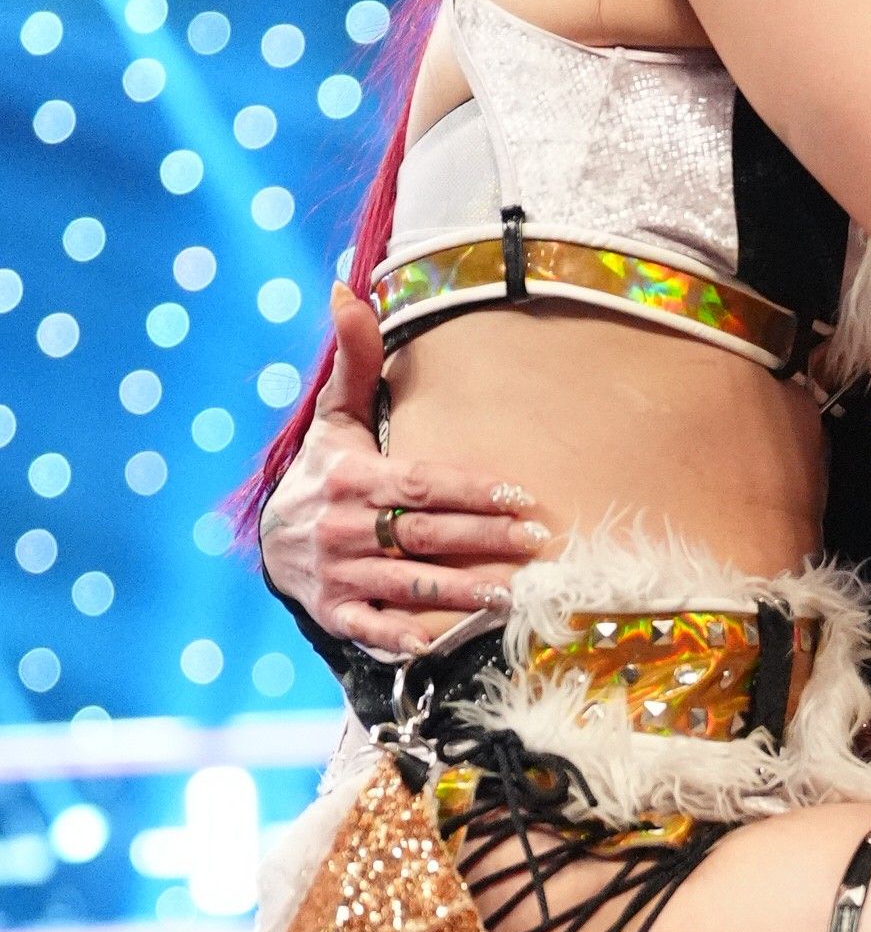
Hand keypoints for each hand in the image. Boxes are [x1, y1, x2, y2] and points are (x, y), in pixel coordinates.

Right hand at [259, 285, 548, 652]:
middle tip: (536, 541)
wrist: (271, 538)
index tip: (518, 494)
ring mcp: (337, 573)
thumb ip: (354, 360)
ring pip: (407, 584)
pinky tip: (435, 643)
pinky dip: (398, 637)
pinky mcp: (333, 611)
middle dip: (483, 538)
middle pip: (424, 534)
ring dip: (460, 592)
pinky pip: (368, 628)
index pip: (420, 484)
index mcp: (349, 479)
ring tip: (511, 595)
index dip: (469, 491)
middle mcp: (341, 528)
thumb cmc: (322, 471)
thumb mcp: (335, 417)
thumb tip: (346, 288)